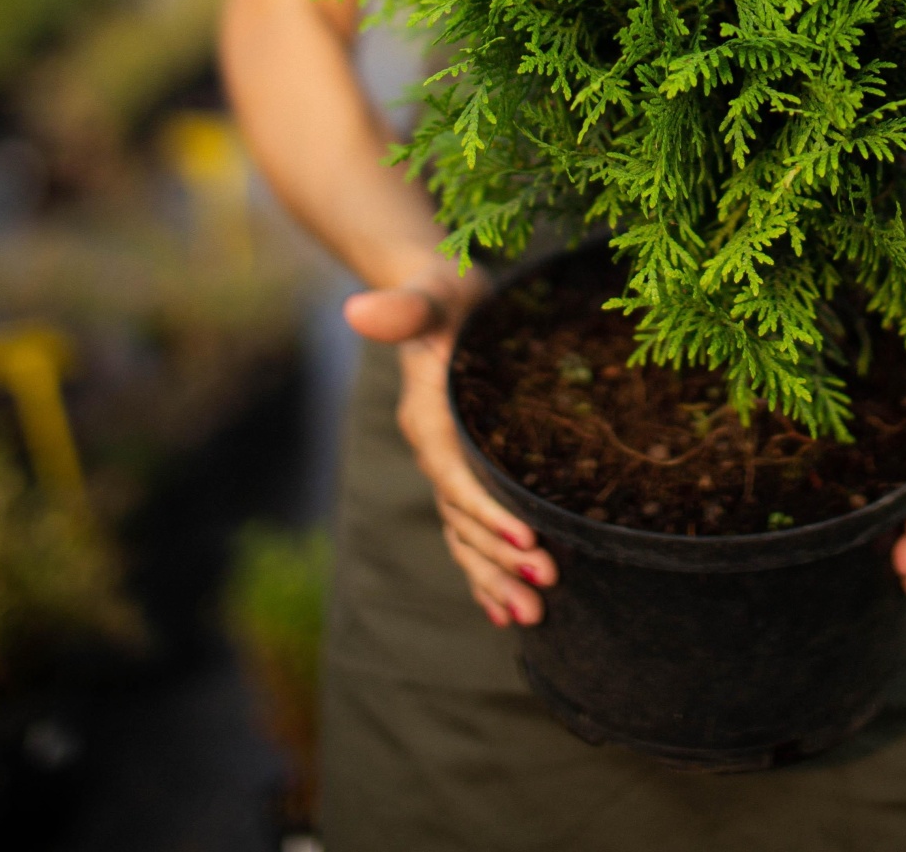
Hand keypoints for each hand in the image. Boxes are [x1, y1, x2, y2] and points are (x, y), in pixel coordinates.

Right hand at [343, 272, 558, 629]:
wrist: (443, 295)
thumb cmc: (447, 289)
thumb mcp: (433, 289)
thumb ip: (405, 305)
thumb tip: (358, 310)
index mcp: (426, 415)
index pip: (454, 474)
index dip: (486, 509)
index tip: (527, 536)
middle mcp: (432, 448)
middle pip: (462, 518)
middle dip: (501, 558)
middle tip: (547, 589)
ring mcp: (446, 465)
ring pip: (465, 536)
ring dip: (496, 577)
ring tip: (535, 616)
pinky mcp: (463, 470)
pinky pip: (468, 532)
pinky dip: (485, 570)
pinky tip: (507, 609)